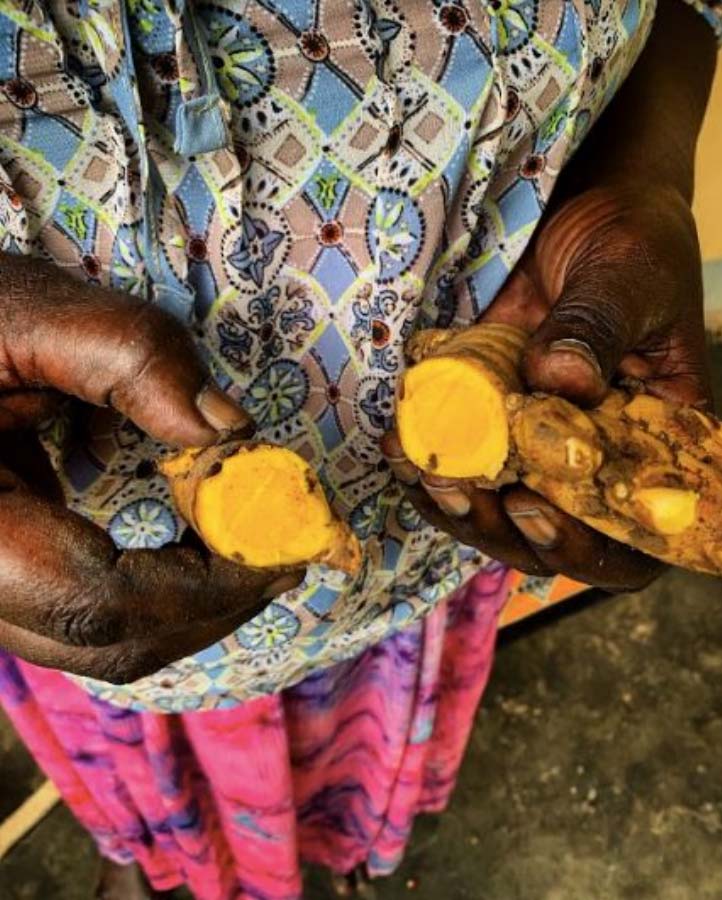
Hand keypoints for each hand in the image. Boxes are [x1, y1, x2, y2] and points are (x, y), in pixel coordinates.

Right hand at [0, 254, 301, 682]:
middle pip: (101, 640)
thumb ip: (128, 355)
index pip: (93, 597)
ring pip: (91, 641)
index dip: (201, 586)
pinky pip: (79, 613)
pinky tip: (192, 544)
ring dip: (186, 606)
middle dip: (208, 606)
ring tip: (251, 550)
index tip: (278, 548)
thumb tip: (234, 431)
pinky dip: (151, 592)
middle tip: (282, 555)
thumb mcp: (17, 310)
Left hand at [383, 180, 709, 590]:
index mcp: (656, 439)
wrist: (581, 206)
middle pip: (554, 532)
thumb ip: (599, 326)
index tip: (530, 507)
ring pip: (498, 507)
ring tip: (418, 468)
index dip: (585, 542)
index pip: (636, 528)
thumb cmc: (629, 234)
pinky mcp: (491, 415)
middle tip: (452, 490)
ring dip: (454, 503)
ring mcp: (538, 439)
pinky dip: (427, 459)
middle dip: (498, 528)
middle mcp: (597, 454)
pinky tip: (397, 442)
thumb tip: (562, 381)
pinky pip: (461, 459)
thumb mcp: (627, 271)